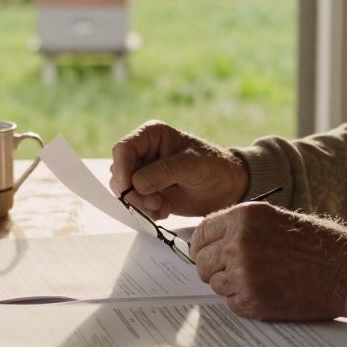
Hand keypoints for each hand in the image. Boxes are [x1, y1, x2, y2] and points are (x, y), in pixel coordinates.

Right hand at [109, 121, 247, 218]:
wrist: (228, 187)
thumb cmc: (214, 166)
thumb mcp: (192, 165)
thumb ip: (164, 172)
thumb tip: (136, 184)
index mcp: (151, 135)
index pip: (123, 149)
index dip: (122, 170)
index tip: (131, 189)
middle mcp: (144, 152)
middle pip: (119, 172)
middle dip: (133, 192)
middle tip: (155, 203)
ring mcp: (144, 173)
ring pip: (124, 190)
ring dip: (141, 203)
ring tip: (163, 206)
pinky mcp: (148, 192)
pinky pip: (134, 203)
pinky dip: (147, 211)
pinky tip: (166, 209)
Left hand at [191, 203, 346, 320]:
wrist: (345, 270)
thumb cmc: (316, 244)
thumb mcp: (274, 219)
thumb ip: (241, 227)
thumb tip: (210, 242)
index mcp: (243, 217)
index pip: (202, 234)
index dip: (201, 247)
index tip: (204, 255)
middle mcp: (238, 242)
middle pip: (203, 262)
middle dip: (213, 269)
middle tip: (232, 273)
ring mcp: (244, 273)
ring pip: (216, 284)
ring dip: (231, 286)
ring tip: (261, 280)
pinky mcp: (253, 300)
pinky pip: (231, 303)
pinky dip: (245, 302)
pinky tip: (268, 292)